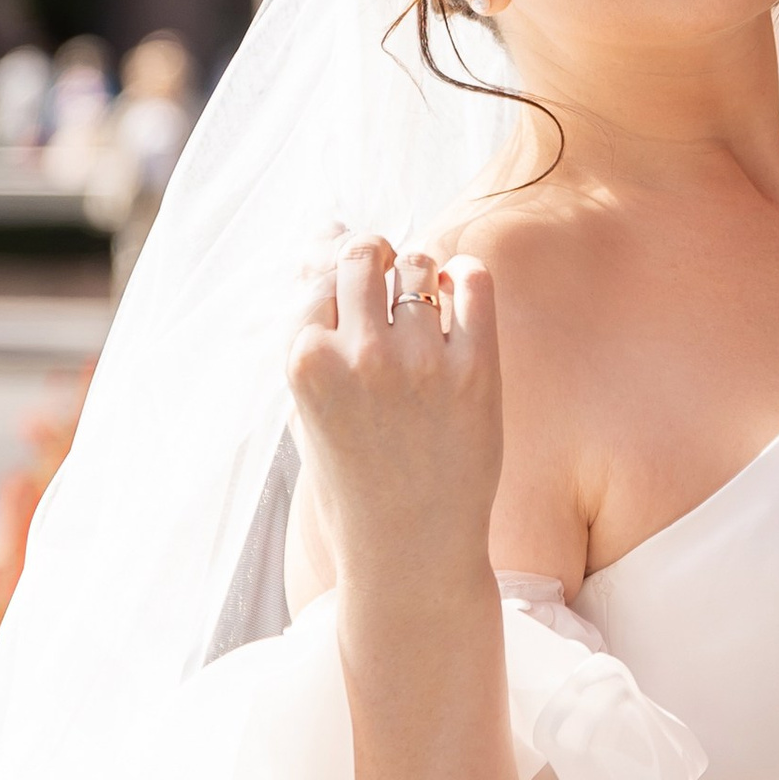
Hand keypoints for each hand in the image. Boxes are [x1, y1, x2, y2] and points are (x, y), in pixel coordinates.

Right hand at [287, 235, 501, 599]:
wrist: (408, 549)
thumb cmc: (353, 474)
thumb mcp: (308, 401)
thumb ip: (313, 320)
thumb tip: (326, 230)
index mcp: (304, 363)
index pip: (317, 273)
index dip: (336, 272)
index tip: (352, 290)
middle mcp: (358, 356)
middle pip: (364, 254)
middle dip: (374, 256)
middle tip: (387, 275)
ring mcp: (418, 363)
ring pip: (419, 264)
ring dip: (421, 271)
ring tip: (424, 302)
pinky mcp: (474, 372)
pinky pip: (474, 282)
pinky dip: (466, 274)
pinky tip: (460, 291)